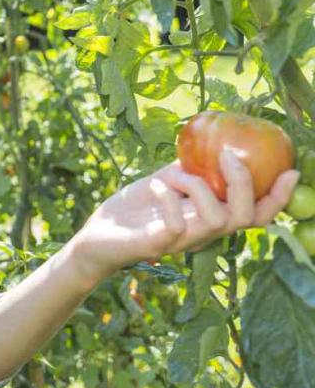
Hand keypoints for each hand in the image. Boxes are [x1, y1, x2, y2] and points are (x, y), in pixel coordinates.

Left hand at [70, 150, 299, 283]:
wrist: (97, 237)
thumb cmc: (134, 210)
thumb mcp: (165, 182)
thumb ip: (189, 168)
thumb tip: (208, 142)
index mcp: (210, 217)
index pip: (256, 215)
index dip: (277, 197)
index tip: (290, 171)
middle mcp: (202, 233)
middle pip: (246, 218)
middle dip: (245, 184)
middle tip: (229, 156)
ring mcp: (181, 241)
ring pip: (216, 221)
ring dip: (198, 187)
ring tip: (175, 175)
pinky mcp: (156, 245)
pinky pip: (176, 226)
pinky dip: (169, 200)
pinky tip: (155, 186)